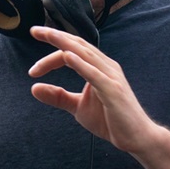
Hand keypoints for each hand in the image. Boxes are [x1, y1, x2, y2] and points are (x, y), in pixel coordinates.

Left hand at [28, 26, 159, 154]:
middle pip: (78, 46)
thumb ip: (58, 96)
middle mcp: (106, 67)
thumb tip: (33, 88)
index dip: (50, 56)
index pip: (72, 53)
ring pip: (86, 54)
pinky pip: (94, 74)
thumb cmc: (110, 121)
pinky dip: (80, 64)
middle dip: (56, 36)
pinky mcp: (113, 91)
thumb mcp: (78, 107)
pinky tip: (66, 56)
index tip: (33, 70)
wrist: (136, 138)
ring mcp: (111, 77)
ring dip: (65, 43)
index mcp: (98, 68)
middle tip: (34, 30)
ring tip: (48, 35)